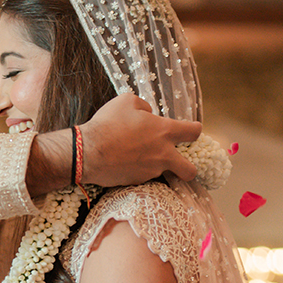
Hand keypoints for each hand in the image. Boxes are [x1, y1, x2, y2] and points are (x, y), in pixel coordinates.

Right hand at [82, 93, 201, 185]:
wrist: (87, 152)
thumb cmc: (108, 123)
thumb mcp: (127, 101)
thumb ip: (144, 107)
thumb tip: (148, 115)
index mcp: (165, 131)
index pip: (193, 132)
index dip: (195, 130)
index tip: (192, 131)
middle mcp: (163, 154)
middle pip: (190, 170)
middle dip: (190, 169)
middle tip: (181, 164)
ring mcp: (151, 171)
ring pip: (163, 172)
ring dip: (155, 165)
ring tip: (136, 156)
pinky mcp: (137, 181)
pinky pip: (143, 176)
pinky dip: (137, 170)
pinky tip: (124, 162)